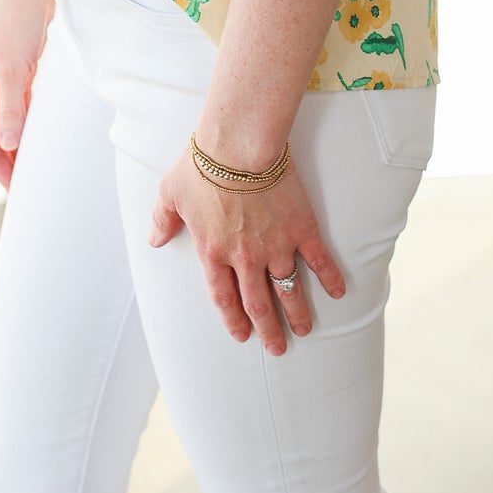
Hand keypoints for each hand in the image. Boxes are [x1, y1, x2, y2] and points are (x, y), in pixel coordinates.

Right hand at [0, 0, 54, 189]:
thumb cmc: (17, 15)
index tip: (14, 186)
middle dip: (6, 158)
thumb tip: (8, 144)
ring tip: (38, 166)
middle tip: (29, 183)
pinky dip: (32, 122)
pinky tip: (46, 133)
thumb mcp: (13, 65)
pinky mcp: (24, 67)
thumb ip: (11, 107)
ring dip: (20, 142)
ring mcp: (4, 75)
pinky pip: (24, 104)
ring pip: (8, 120)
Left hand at [148, 144, 346, 353]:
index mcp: (213, 252)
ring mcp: (276, 245)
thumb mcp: (171, 192)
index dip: (233, 319)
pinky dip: (330, 278)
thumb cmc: (202, 165)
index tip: (242, 334)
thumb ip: (162, 220)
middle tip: (277, 347)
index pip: (224, 297)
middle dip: (267, 330)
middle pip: (258, 304)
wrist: (239, 144)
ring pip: (288, 290)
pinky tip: (338, 293)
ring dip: (296, 313)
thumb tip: (154, 240)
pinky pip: (319, 260)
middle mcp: (245, 257)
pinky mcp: (301, 228)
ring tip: (303, 330)